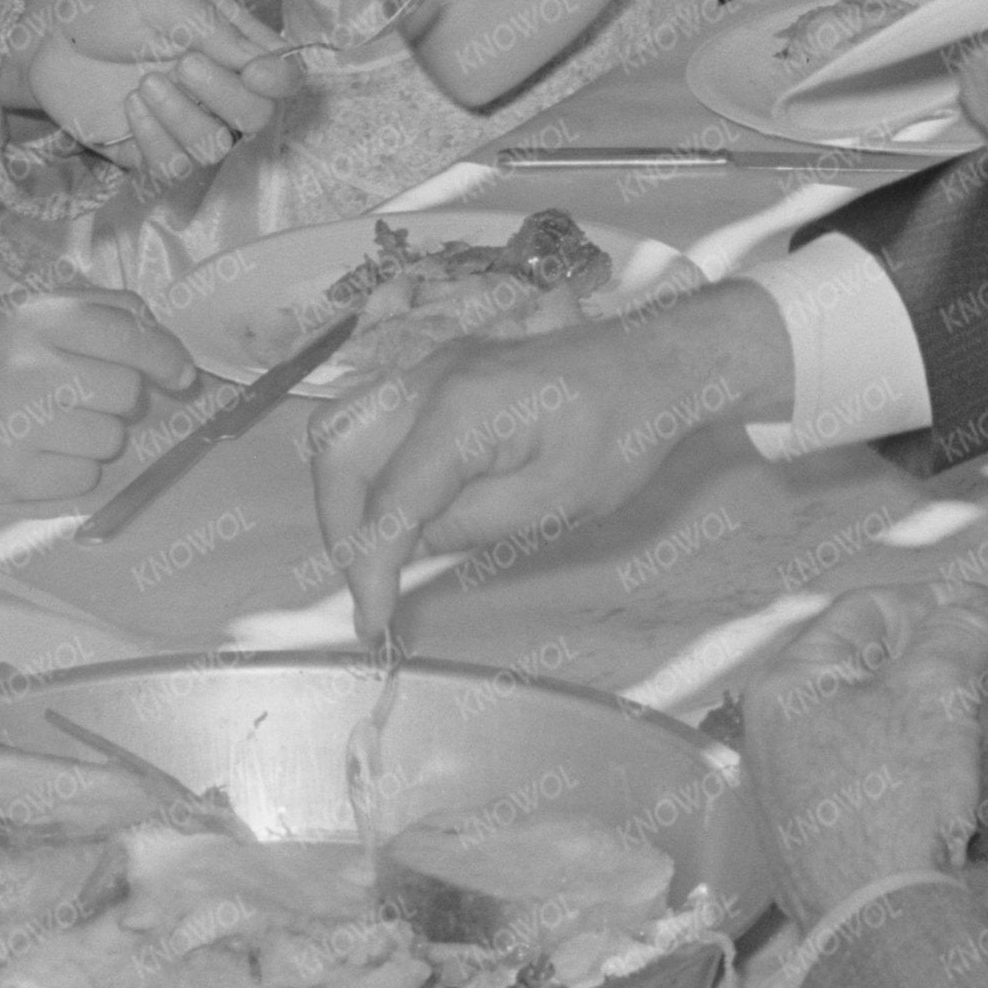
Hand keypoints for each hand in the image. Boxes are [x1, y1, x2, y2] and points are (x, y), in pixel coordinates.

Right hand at [0, 289, 195, 505]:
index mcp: (35, 319)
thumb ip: (96, 310)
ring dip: (94, 434)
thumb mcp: (25, 308)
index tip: (180, 373)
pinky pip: (82, 477)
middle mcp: (27, 369)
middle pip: (127, 391)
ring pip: (110, 438)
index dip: (166, 356)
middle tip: (81, 394)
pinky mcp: (11, 477)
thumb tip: (164, 340)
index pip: (128, 334)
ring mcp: (17, 427)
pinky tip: (37, 451)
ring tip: (52, 423)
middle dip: (117, 396)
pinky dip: (70, 468)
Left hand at [18, 0, 302, 176]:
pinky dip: (156, 138)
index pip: (283, 77)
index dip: (282, 82)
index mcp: (232, 45)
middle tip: (186, 64)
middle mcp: (216, 88)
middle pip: (257, 118)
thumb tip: (266, 64)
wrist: (46, 31)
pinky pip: (173, 166)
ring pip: (215, 148)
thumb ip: (218, 30)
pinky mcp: (148, 150)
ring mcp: (182, 122)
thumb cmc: (109, 2)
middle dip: (227, 96)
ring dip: (184, 118)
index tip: (258, 73)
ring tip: (145, 83)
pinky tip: (130, 106)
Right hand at [308, 286, 794, 643]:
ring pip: (342, 424)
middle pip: (336, 446)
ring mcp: (429, 366)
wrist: (651, 363)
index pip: (388, 498)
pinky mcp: (437, 370)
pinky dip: (367, 467)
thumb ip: (474, 525)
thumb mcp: (557, 502)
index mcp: (460, 412)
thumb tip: (411, 546)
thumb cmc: (620, 434)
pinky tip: (403, 509)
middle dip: (339, 527)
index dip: (370, 567)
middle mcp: (428, 377)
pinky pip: (373, 415)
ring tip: (377, 550)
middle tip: (370, 587)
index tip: (373, 624)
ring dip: (344, 494)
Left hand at [731, 584, 987, 919]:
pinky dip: (910, 764)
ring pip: (869, 723)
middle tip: (985, 667)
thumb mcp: (936, 695)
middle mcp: (772, 732)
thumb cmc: (896, 797)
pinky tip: (943, 782)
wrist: (878, 925)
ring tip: (972, 723)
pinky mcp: (814, 838)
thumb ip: (956, 635)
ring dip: (927, 712)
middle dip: (932, 660)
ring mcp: (788, 790)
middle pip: (864, 667)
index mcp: (785, 684)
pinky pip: (868, 777)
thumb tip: (973, 609)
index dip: (933, 601)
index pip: (863, 610)